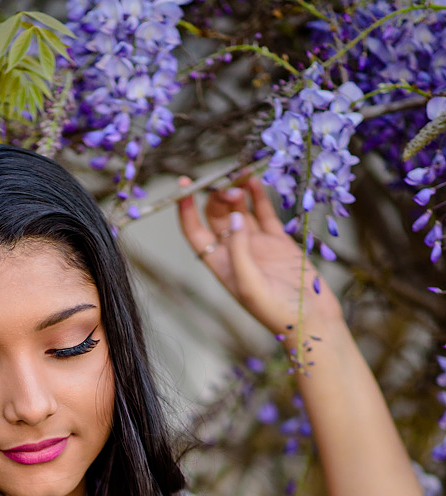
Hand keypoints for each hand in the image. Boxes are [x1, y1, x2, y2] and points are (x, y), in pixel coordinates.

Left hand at [176, 174, 344, 341]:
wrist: (311, 320)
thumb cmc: (276, 312)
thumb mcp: (249, 284)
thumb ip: (239, 250)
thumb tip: (234, 215)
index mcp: (220, 266)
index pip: (195, 233)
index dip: (185, 210)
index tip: (183, 186)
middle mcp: (235, 253)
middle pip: (217, 216)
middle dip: (218, 197)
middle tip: (229, 186)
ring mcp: (257, 245)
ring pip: (241, 210)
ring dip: (237, 191)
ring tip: (240, 175)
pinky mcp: (278, 241)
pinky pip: (264, 213)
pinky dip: (259, 196)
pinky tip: (254, 179)